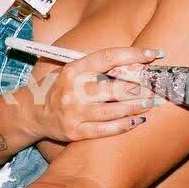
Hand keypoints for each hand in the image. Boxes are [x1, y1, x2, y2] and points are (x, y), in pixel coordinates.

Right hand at [28, 46, 164, 141]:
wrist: (32, 113)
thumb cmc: (58, 87)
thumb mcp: (70, 70)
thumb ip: (95, 67)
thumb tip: (132, 61)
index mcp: (73, 70)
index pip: (107, 58)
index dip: (133, 55)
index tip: (152, 54)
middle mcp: (73, 91)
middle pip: (114, 87)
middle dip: (139, 87)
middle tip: (156, 86)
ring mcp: (74, 113)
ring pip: (112, 110)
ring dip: (136, 106)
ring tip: (151, 102)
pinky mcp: (75, 132)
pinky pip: (105, 130)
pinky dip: (123, 125)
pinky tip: (137, 121)